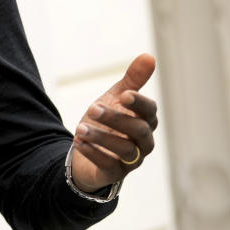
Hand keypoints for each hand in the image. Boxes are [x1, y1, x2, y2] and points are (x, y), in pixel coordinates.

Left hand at [70, 53, 157, 192]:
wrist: (88, 147)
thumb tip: (149, 56)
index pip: (150, 111)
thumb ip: (132, 80)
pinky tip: (79, 142)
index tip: (124, 95)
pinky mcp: (115, 173)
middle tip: (92, 108)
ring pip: (125, 150)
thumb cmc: (108, 120)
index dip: (140, 104)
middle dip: (116, 118)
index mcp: (146, 121)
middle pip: (138, 130)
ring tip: (80, 128)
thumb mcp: (116, 98)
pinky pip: (108, 166)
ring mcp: (131, 160)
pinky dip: (94, 154)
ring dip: (102, 138)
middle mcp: (143, 142)